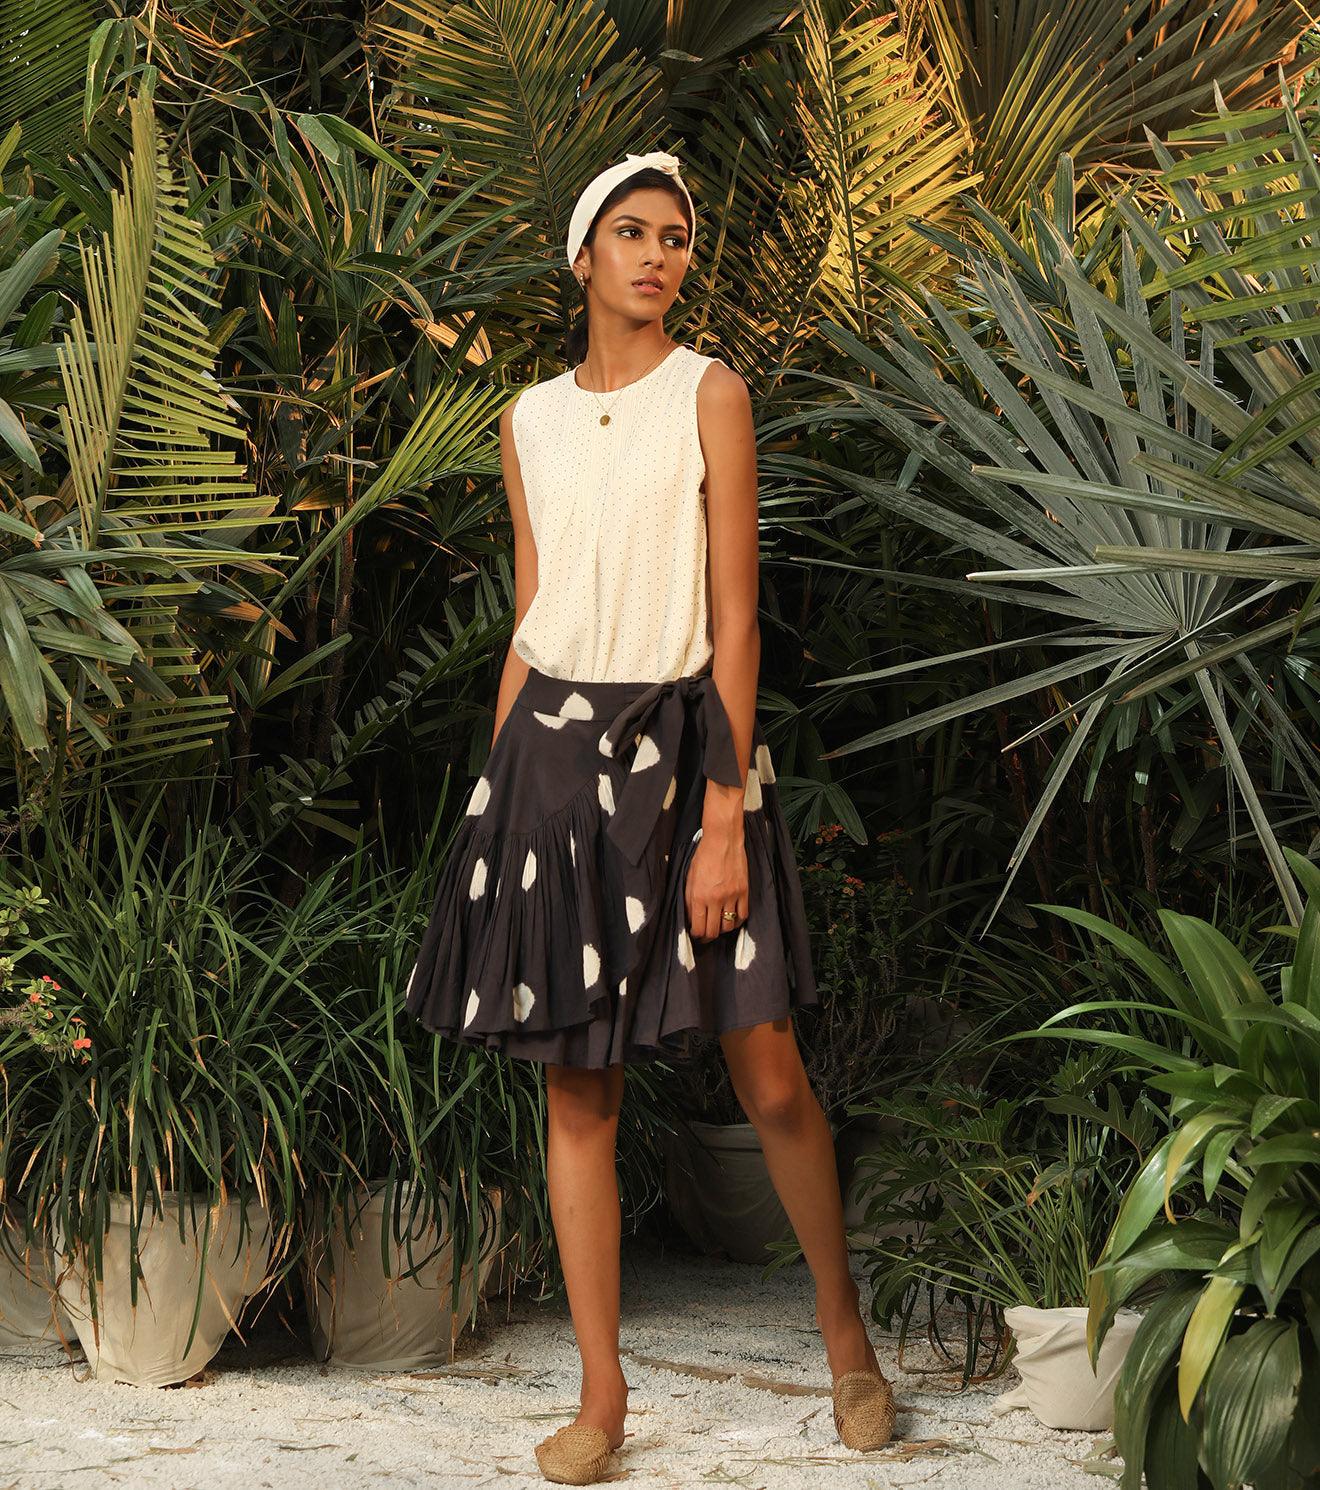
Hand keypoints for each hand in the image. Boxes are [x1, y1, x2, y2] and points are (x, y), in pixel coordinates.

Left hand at [685, 822, 748, 941]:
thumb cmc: (704, 856)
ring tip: (718, 925)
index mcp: (698, 896)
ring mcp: (731, 896)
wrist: (723, 839)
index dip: (696, 935)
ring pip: (728, 926)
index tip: (695, 933)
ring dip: (722, 929)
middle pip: (713, 931)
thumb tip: (691, 918)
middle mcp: (715, 899)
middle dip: (707, 937)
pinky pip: (743, 915)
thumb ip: (689, 899)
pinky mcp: (744, 891)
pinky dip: (737, 921)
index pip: (698, 927)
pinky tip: (732, 918)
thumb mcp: (689, 877)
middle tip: (705, 935)